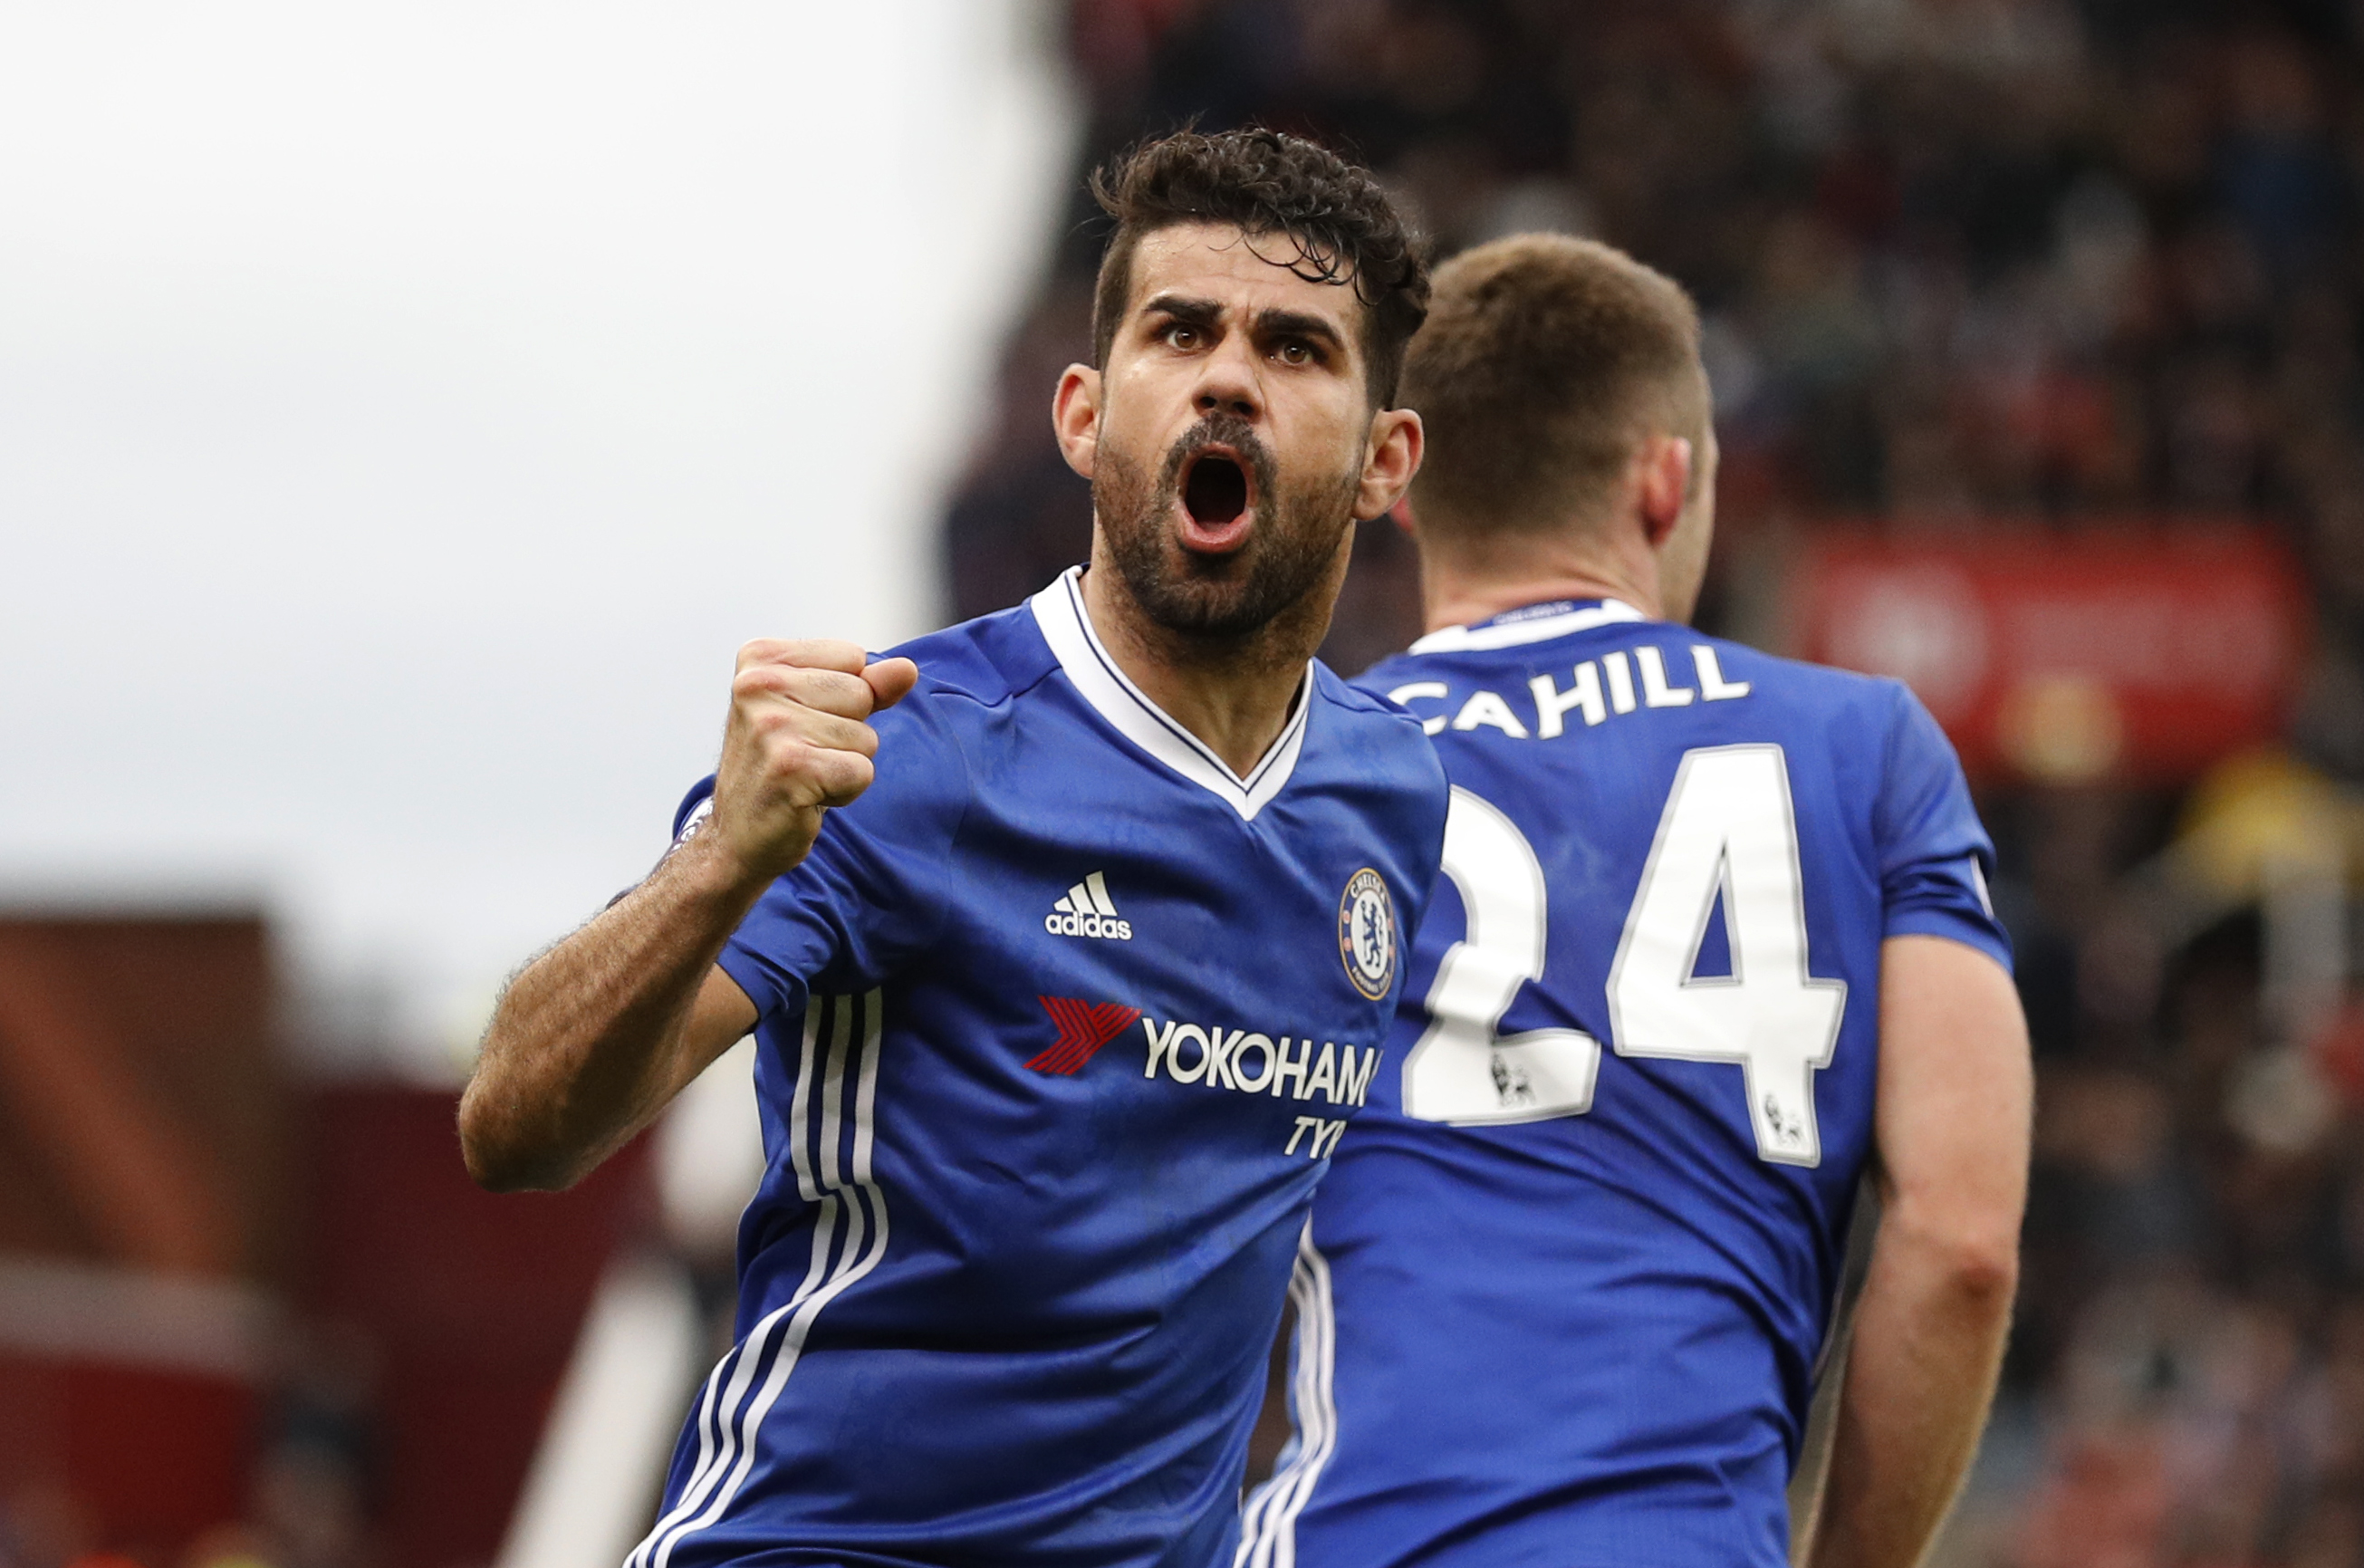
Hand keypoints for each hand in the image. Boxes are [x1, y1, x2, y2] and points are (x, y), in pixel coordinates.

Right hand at [706, 640, 918, 882]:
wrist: (737, 835)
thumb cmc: (780, 766)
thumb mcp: (820, 711)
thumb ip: (867, 685)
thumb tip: (907, 669)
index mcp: (760, 658)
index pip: (854, 658)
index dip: (844, 698)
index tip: (802, 721)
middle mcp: (758, 684)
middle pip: (862, 695)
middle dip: (847, 732)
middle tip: (803, 753)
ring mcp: (771, 725)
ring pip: (865, 736)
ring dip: (845, 764)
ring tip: (804, 774)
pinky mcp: (790, 767)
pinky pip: (861, 771)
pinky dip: (845, 791)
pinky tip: (807, 795)